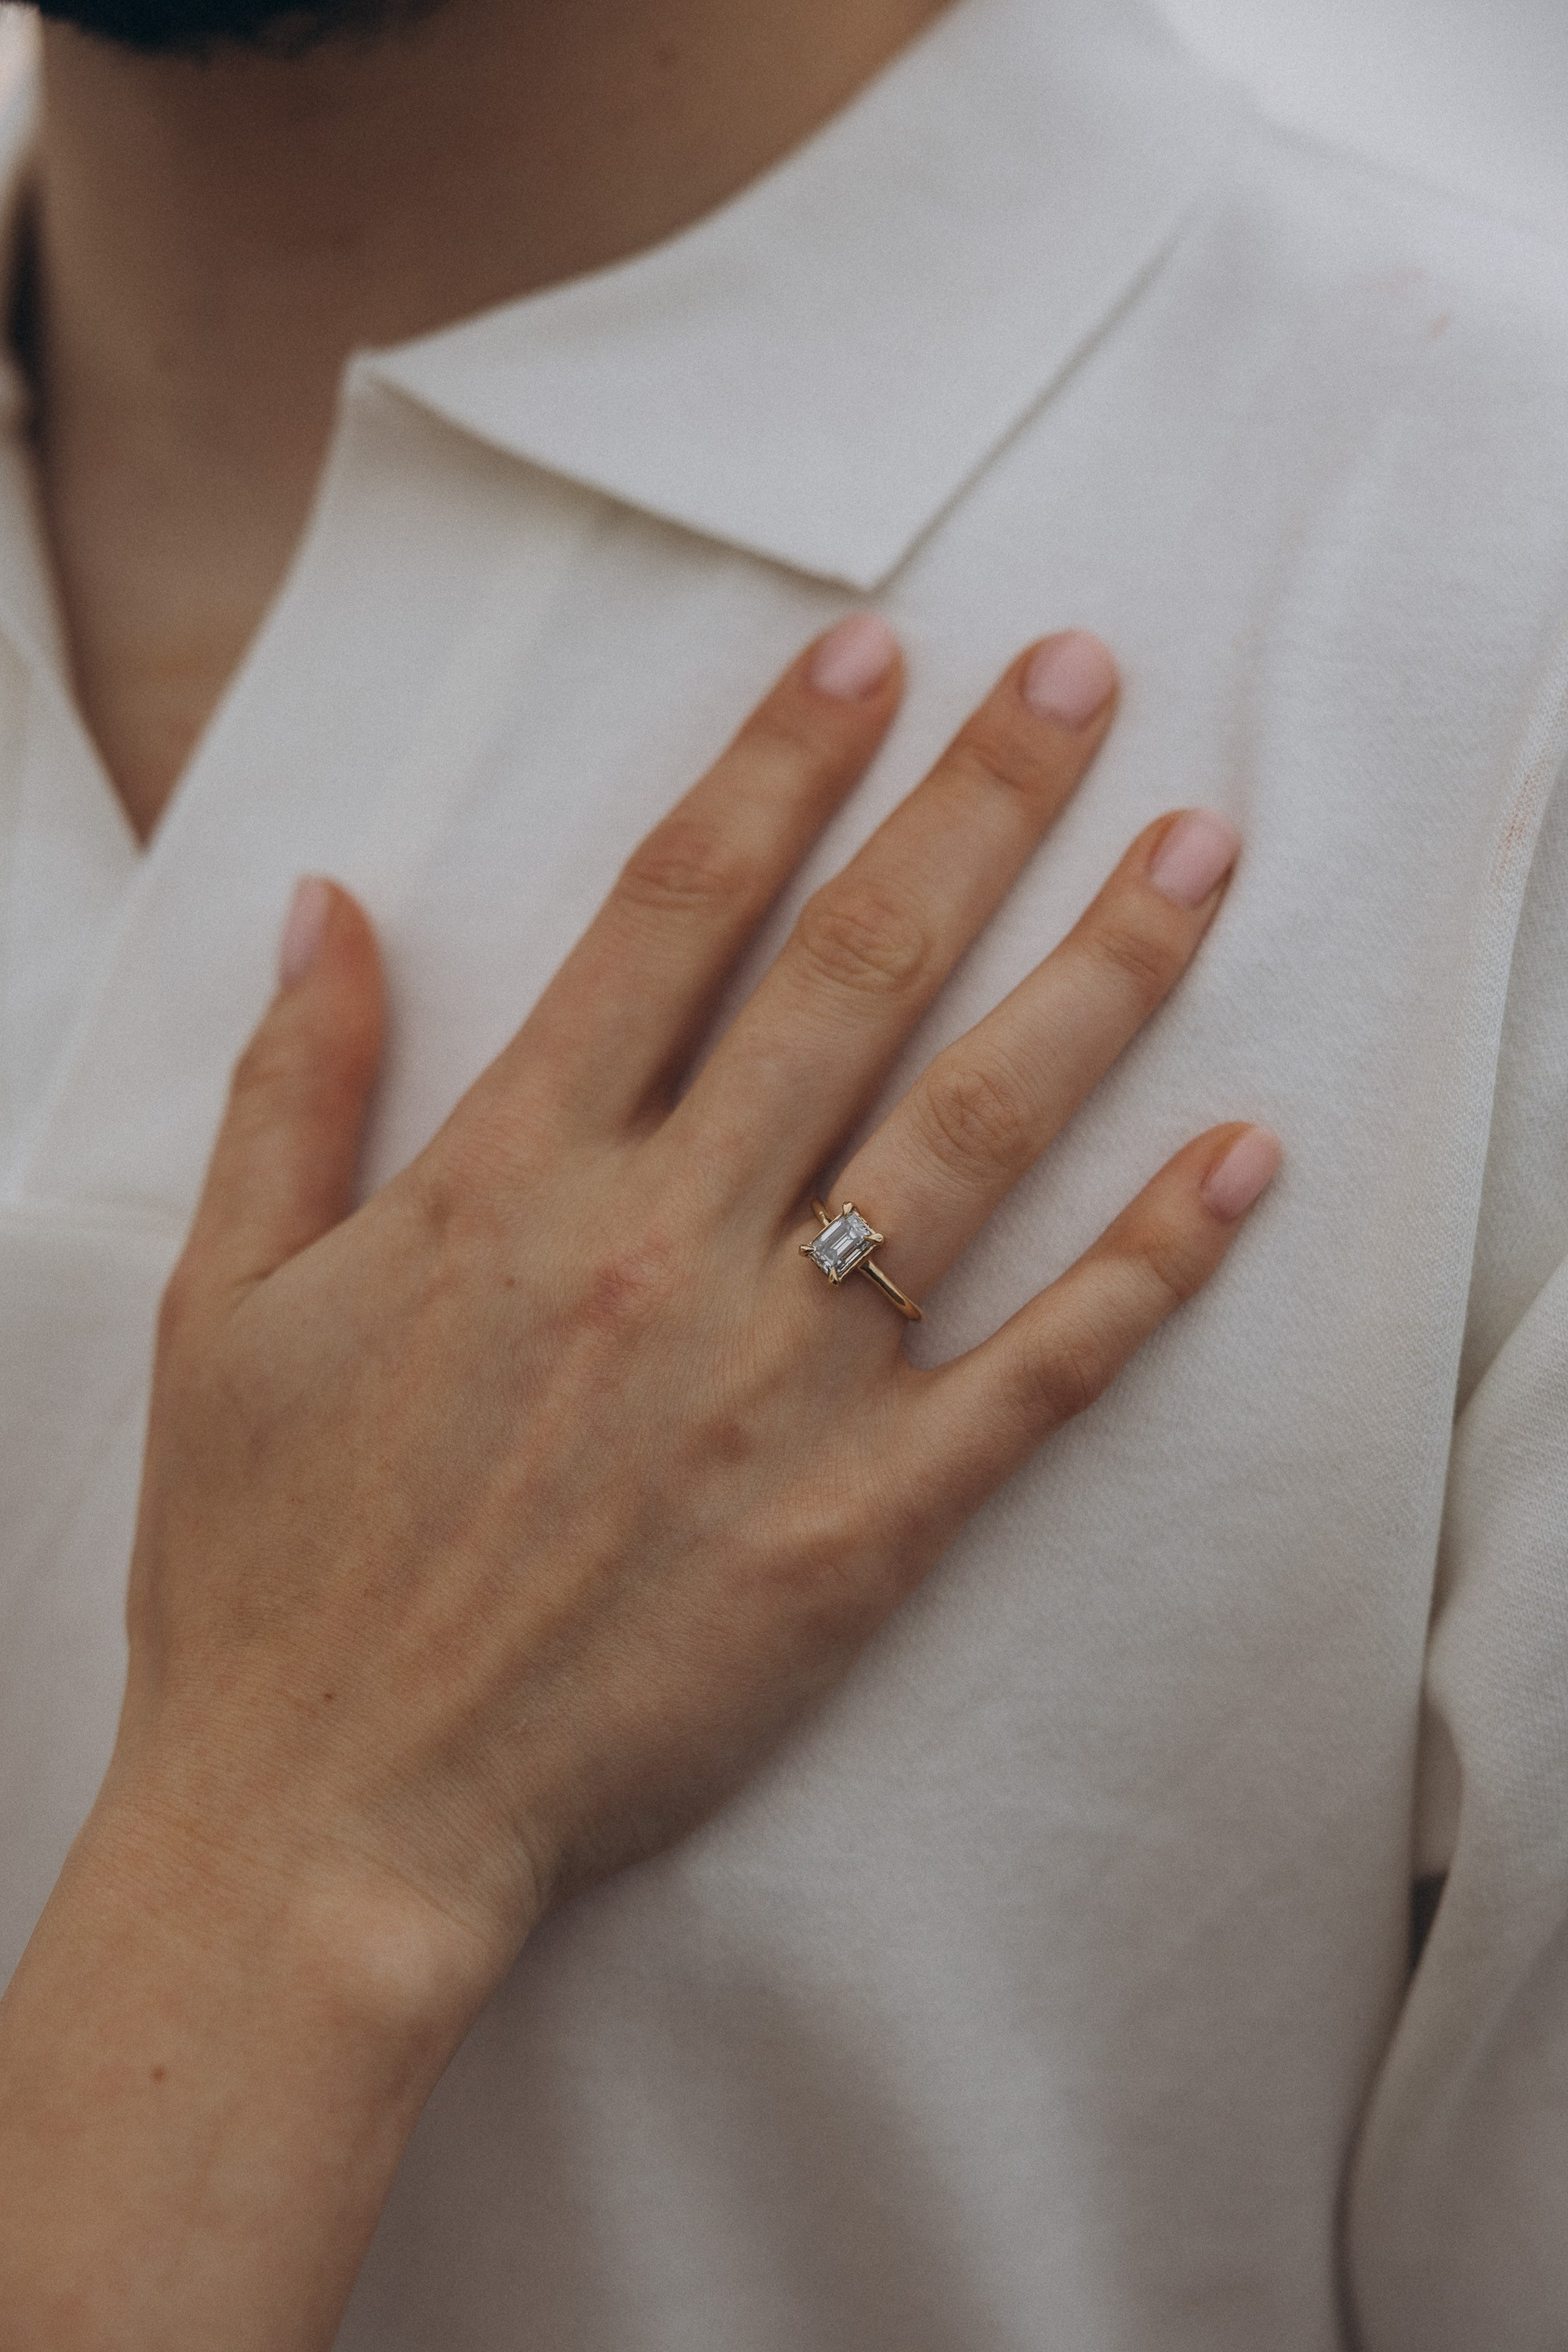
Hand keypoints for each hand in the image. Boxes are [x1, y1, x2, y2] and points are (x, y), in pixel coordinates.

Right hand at [0, 619, 1278, 2351]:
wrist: (335, 1817)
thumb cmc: (266, 1563)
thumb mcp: (224, 1301)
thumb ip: (294, 1089)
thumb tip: (328, 904)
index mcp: (514, 1175)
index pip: (678, 908)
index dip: (784, 761)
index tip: (872, 654)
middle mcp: (667, 1245)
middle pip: (859, 973)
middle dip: (979, 804)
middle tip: (1082, 676)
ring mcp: (780, 1382)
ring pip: (975, 1131)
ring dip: (1098, 975)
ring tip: (1198, 851)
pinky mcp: (863, 1519)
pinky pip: (1040, 1365)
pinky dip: (1153, 1259)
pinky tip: (1243, 1154)